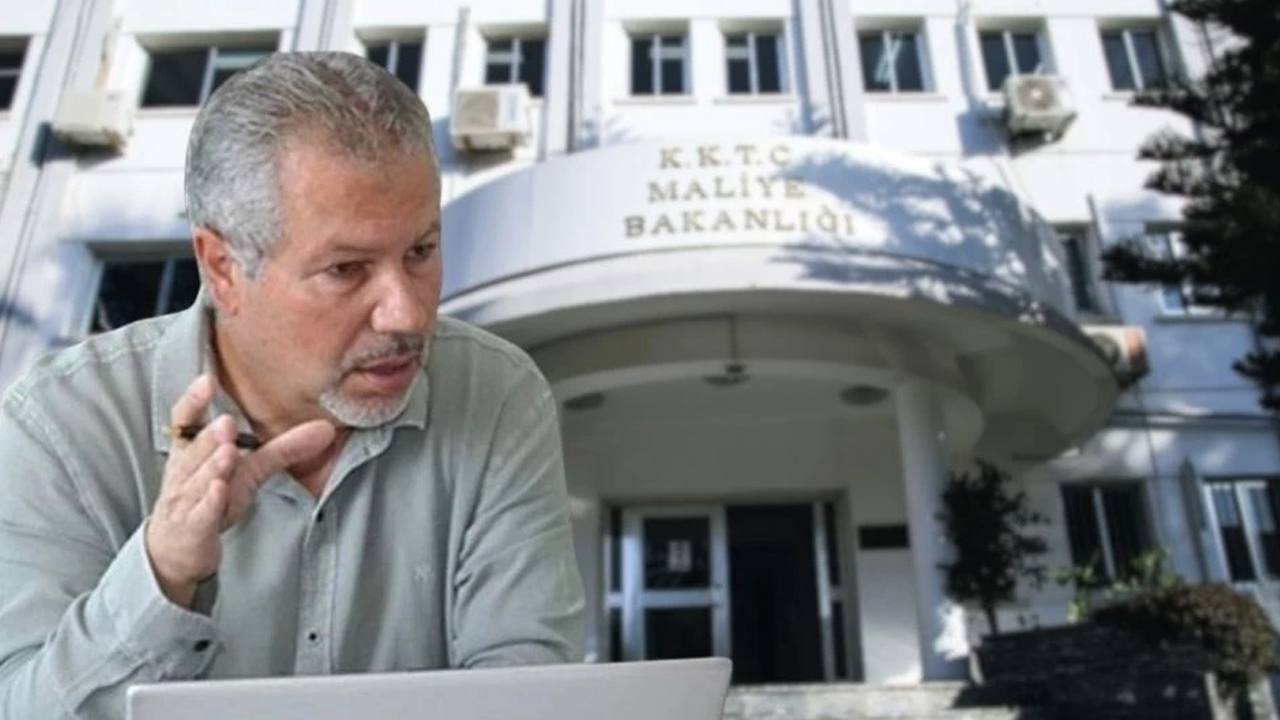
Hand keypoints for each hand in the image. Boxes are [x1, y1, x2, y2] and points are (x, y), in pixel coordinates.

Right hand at [144, 374, 334, 606]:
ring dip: (212, 466)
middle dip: (210, 436)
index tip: (206, 380)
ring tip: (228, 452)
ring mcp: (185, 501)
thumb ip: (283, 449)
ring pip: (197, 480)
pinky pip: (201, 513)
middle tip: (226, 422)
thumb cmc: (211, 498)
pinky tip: (219, 490)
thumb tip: (326, 428)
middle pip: (196, 450)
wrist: (177, 549)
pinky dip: (209, 502)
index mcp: (191, 451)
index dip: (194, 402)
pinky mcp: (192, 528)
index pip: (187, 421)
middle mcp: (184, 472)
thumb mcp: (247, 471)